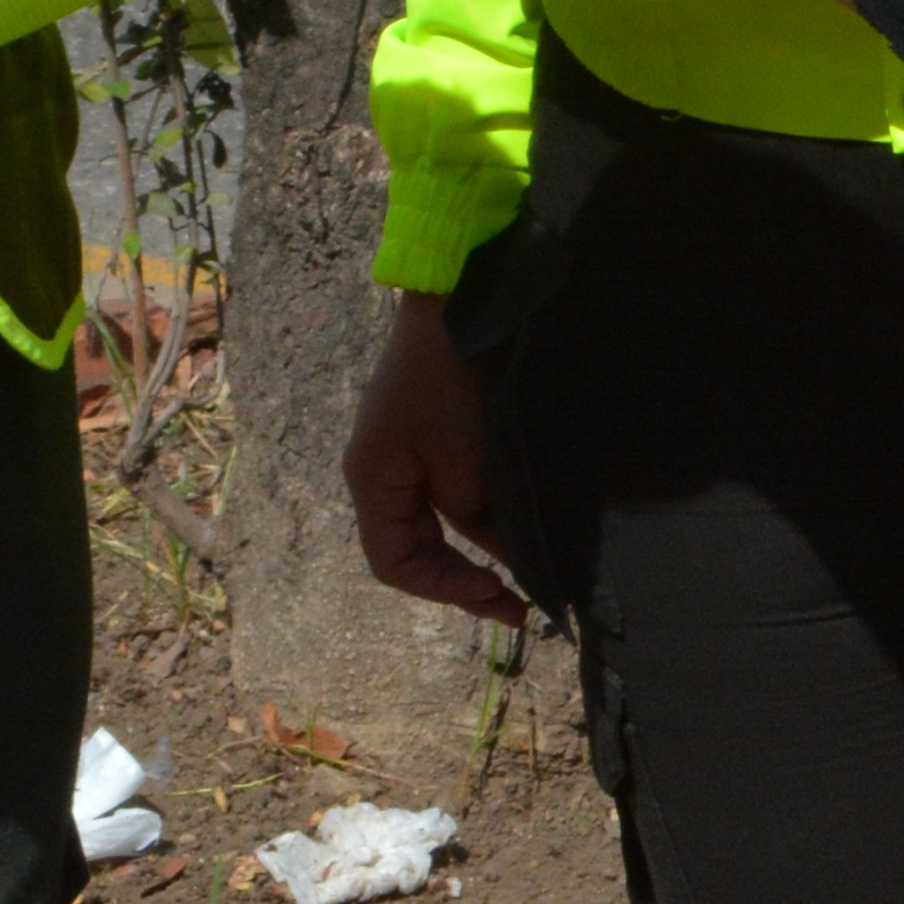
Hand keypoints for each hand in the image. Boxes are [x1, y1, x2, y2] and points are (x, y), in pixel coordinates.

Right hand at [348, 288, 525, 622]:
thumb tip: (508, 559)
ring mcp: (408, 451)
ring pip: (442, 521)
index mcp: (372, 482)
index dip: (443, 589)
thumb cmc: (453, 383)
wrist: (458, 297)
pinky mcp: (435, 432)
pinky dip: (486, 513)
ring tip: (531, 572)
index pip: (395, 564)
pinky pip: (454, 490)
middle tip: (519, 606)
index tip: (495, 593)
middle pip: (417, 547)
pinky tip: (523, 524)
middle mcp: (383, 473)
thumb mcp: (466, 461)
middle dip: (466, 579)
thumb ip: (481, 518)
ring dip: (482, 547)